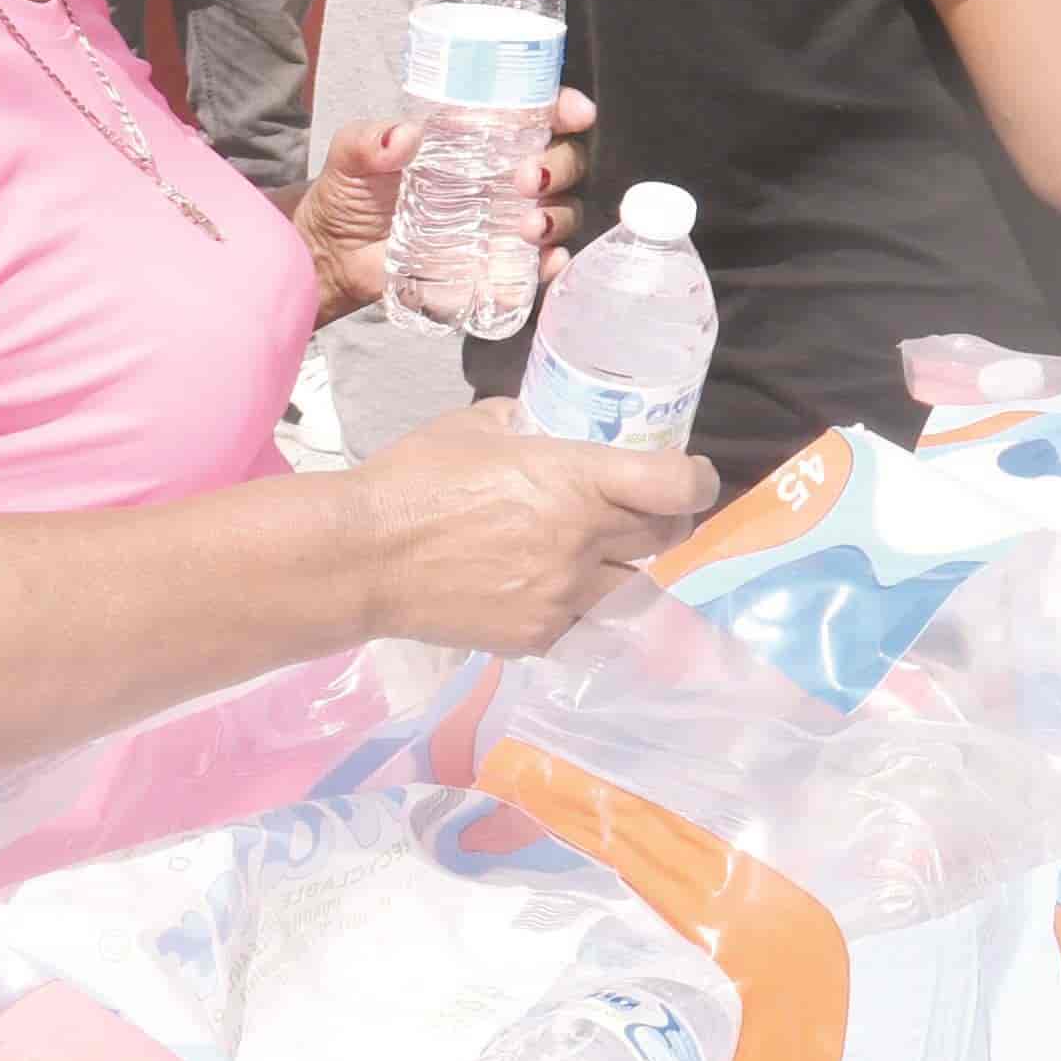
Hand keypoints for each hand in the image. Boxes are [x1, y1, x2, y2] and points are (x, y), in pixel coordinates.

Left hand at [300, 85, 595, 326]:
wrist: (335, 256)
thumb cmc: (350, 193)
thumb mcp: (351, 155)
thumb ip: (368, 141)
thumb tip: (402, 137)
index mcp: (479, 138)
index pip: (536, 113)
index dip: (565, 108)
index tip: (576, 114)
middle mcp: (503, 176)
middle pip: (563, 162)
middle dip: (560, 167)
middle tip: (527, 180)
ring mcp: (505, 222)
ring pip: (562, 211)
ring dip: (558, 217)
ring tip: (529, 228)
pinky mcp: (497, 264)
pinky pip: (539, 264)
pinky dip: (550, 264)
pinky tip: (545, 263)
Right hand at [350, 401, 719, 652]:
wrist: (363, 557)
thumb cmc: (415, 479)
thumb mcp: (476, 427)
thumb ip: (522, 424)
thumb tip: (535, 423)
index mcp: (577, 480)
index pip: (676, 487)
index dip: (697, 481)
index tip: (692, 478)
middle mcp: (583, 540)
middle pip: (666, 539)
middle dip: (669, 524)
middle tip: (653, 515)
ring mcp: (562, 596)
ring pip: (630, 590)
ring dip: (626, 571)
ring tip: (603, 560)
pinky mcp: (535, 637)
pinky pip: (582, 624)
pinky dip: (580, 608)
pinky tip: (556, 592)